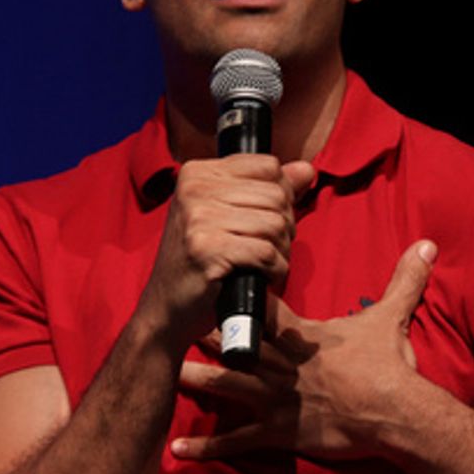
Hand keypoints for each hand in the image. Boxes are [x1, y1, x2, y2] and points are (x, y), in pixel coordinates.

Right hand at [136, 155, 314, 350]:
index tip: (266, 218)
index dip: (281, 195)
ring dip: (280, 251)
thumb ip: (269, 189)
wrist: (167, 307)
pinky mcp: (207, 249)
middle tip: (266, 247)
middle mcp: (195, 189)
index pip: (268, 165)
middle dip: (284, 226)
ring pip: (275, 224)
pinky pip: (267, 252)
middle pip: (276, 195)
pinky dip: (274, 269)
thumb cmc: (201, 261)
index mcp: (198, 173)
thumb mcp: (230, 214)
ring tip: (262, 263)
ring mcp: (198, 218)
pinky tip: (260, 276)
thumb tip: (306, 170)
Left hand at [173, 239, 437, 459]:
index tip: (210, 284)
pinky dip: (207, 446)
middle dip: (203, 334)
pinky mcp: (278, 432)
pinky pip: (237, 441)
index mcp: (301, 336)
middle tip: (172, 322)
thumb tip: (427, 245)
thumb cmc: (389, 366)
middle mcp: (281, 365)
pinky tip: (175, 448)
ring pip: (226, 388)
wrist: (395, 414)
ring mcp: (276, 400)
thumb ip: (404, 281)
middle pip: (233, 345)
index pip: (262, 310)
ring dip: (194, 382)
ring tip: (163, 374)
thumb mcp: (393, 318)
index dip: (236, 298)